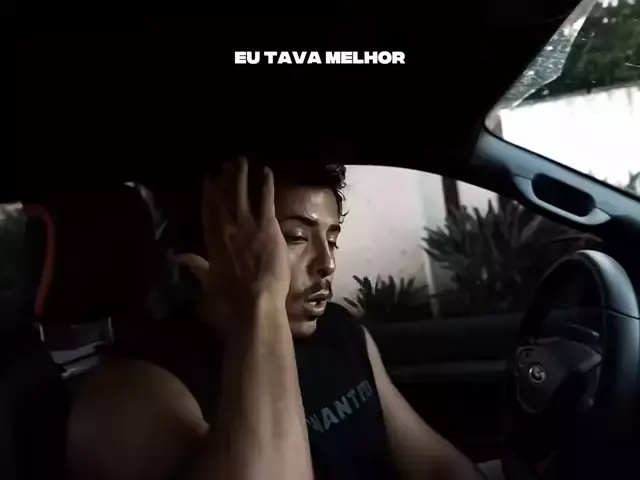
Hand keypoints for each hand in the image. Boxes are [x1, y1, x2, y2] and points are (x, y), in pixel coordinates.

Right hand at [200, 157, 289, 326]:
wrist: (254, 302)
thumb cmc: (230, 298)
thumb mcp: (207, 282)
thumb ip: (195, 265)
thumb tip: (178, 257)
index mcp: (212, 240)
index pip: (208, 210)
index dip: (208, 192)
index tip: (208, 177)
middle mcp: (226, 227)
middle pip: (224, 196)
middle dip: (225, 178)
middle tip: (227, 163)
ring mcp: (246, 224)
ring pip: (242, 192)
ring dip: (242, 175)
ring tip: (243, 160)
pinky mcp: (267, 225)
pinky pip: (265, 198)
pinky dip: (265, 183)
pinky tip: (266, 171)